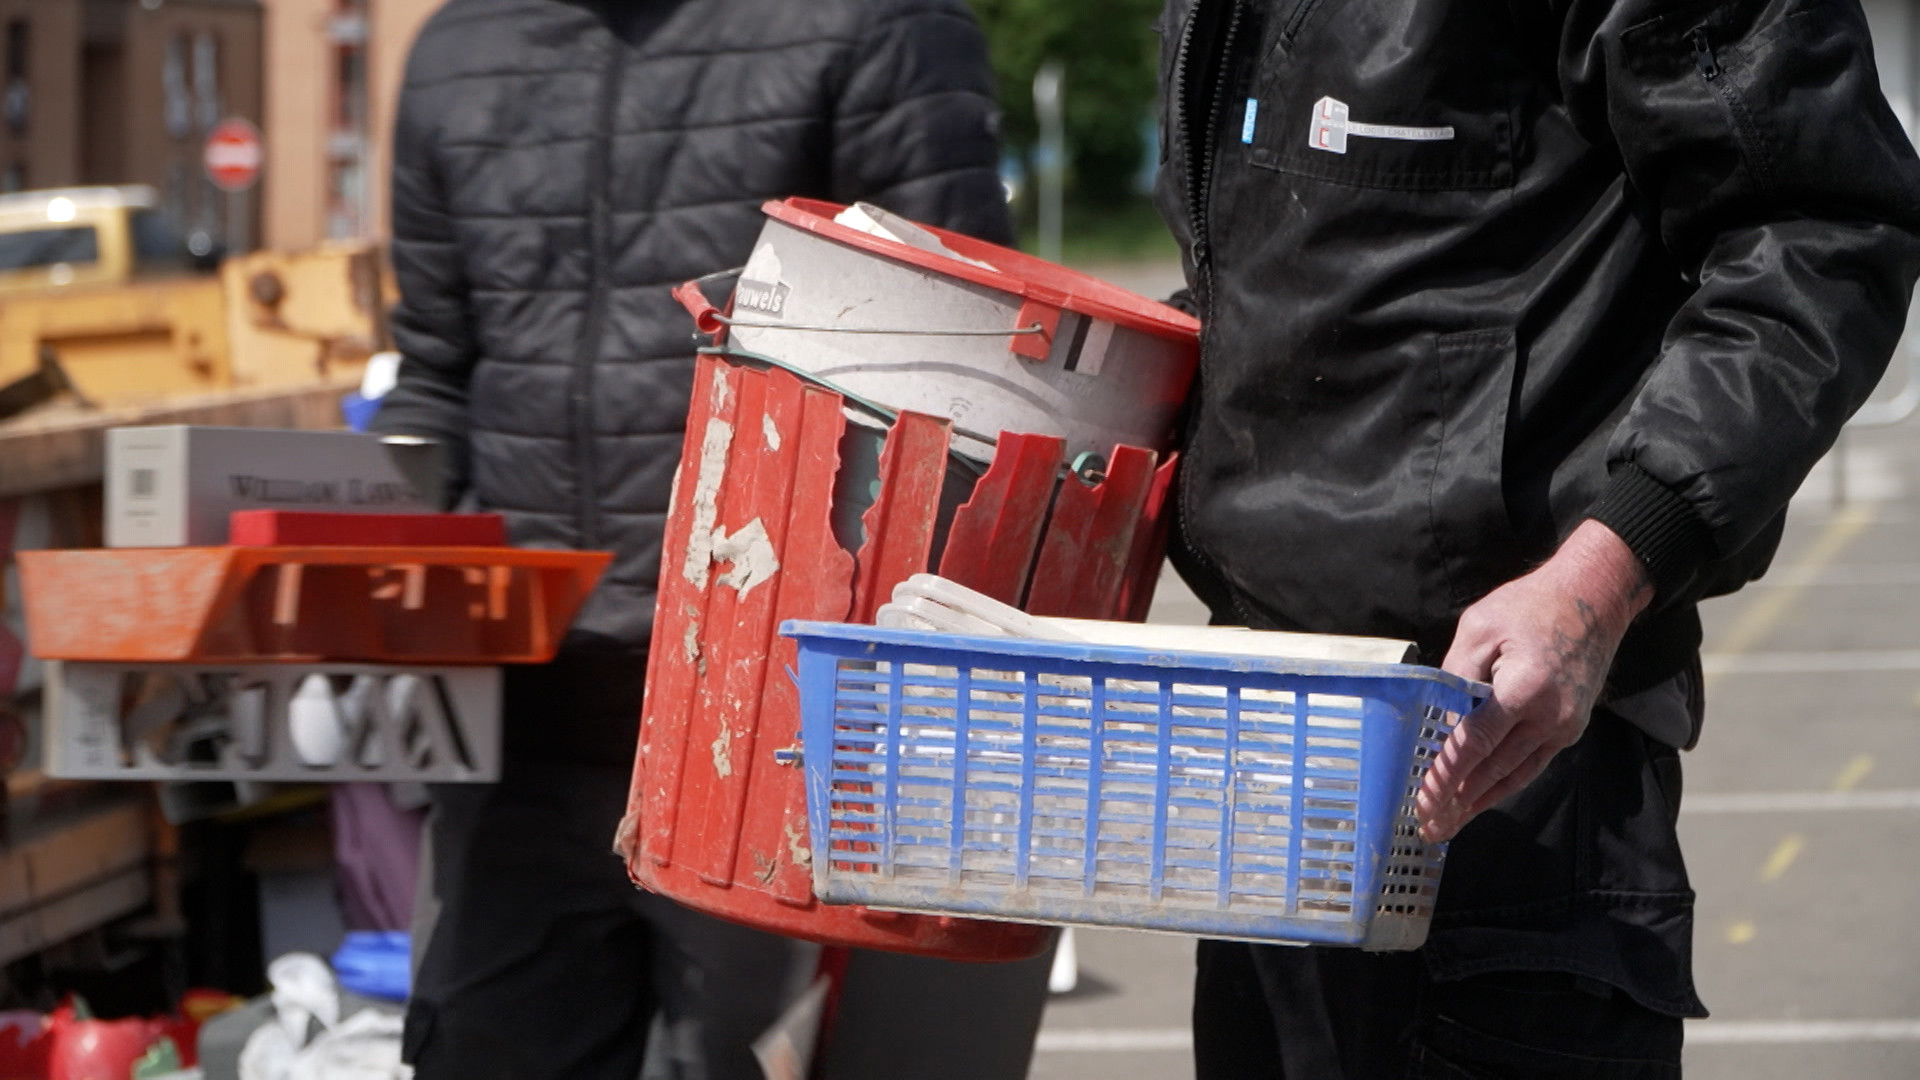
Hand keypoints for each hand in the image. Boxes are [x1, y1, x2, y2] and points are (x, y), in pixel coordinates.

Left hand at [1416, 520, 1652, 841]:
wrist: (1595, 597)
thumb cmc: (1531, 605)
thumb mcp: (1479, 627)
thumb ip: (1456, 674)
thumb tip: (1440, 717)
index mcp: (1524, 689)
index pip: (1475, 744)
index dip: (1447, 775)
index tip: (1424, 801)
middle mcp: (1549, 716)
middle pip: (1493, 770)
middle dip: (1457, 801)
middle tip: (1429, 827)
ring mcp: (1564, 725)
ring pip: (1515, 775)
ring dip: (1480, 802)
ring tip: (1451, 825)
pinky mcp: (1570, 727)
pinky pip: (1532, 764)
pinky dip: (1505, 785)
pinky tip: (1483, 799)